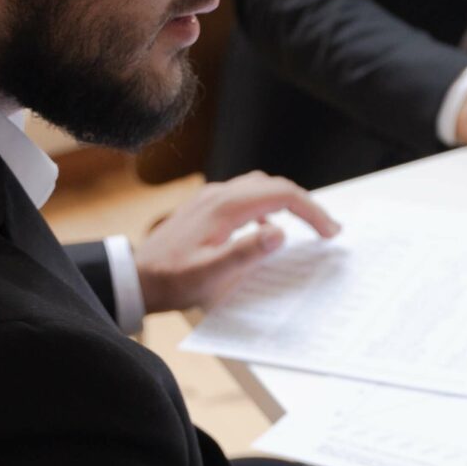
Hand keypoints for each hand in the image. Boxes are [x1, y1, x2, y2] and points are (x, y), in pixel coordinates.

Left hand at [132, 173, 339, 312]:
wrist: (137, 278)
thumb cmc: (173, 280)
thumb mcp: (211, 274)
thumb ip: (246, 252)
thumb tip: (281, 232)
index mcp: (226, 208)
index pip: (282, 194)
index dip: (312, 211)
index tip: (329, 232)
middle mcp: (219, 195)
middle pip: (274, 185)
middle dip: (305, 204)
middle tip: (326, 230)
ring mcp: (211, 198)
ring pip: (260, 187)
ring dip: (286, 201)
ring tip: (305, 225)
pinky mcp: (206, 207)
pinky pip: (245, 195)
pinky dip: (267, 205)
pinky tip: (267, 229)